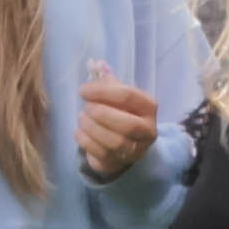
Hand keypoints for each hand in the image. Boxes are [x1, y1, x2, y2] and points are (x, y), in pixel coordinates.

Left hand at [74, 61, 159, 179]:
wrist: (127, 143)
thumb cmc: (121, 112)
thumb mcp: (118, 96)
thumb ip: (108, 82)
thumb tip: (95, 65)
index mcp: (148, 106)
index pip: (128, 96)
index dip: (102, 92)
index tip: (83, 90)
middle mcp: (147, 130)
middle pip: (126, 124)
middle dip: (100, 114)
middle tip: (85, 107)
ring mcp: (135, 150)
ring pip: (115, 142)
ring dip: (92, 128)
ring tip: (81, 118)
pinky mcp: (120, 163)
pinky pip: (102, 154)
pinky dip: (86, 142)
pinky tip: (79, 132)